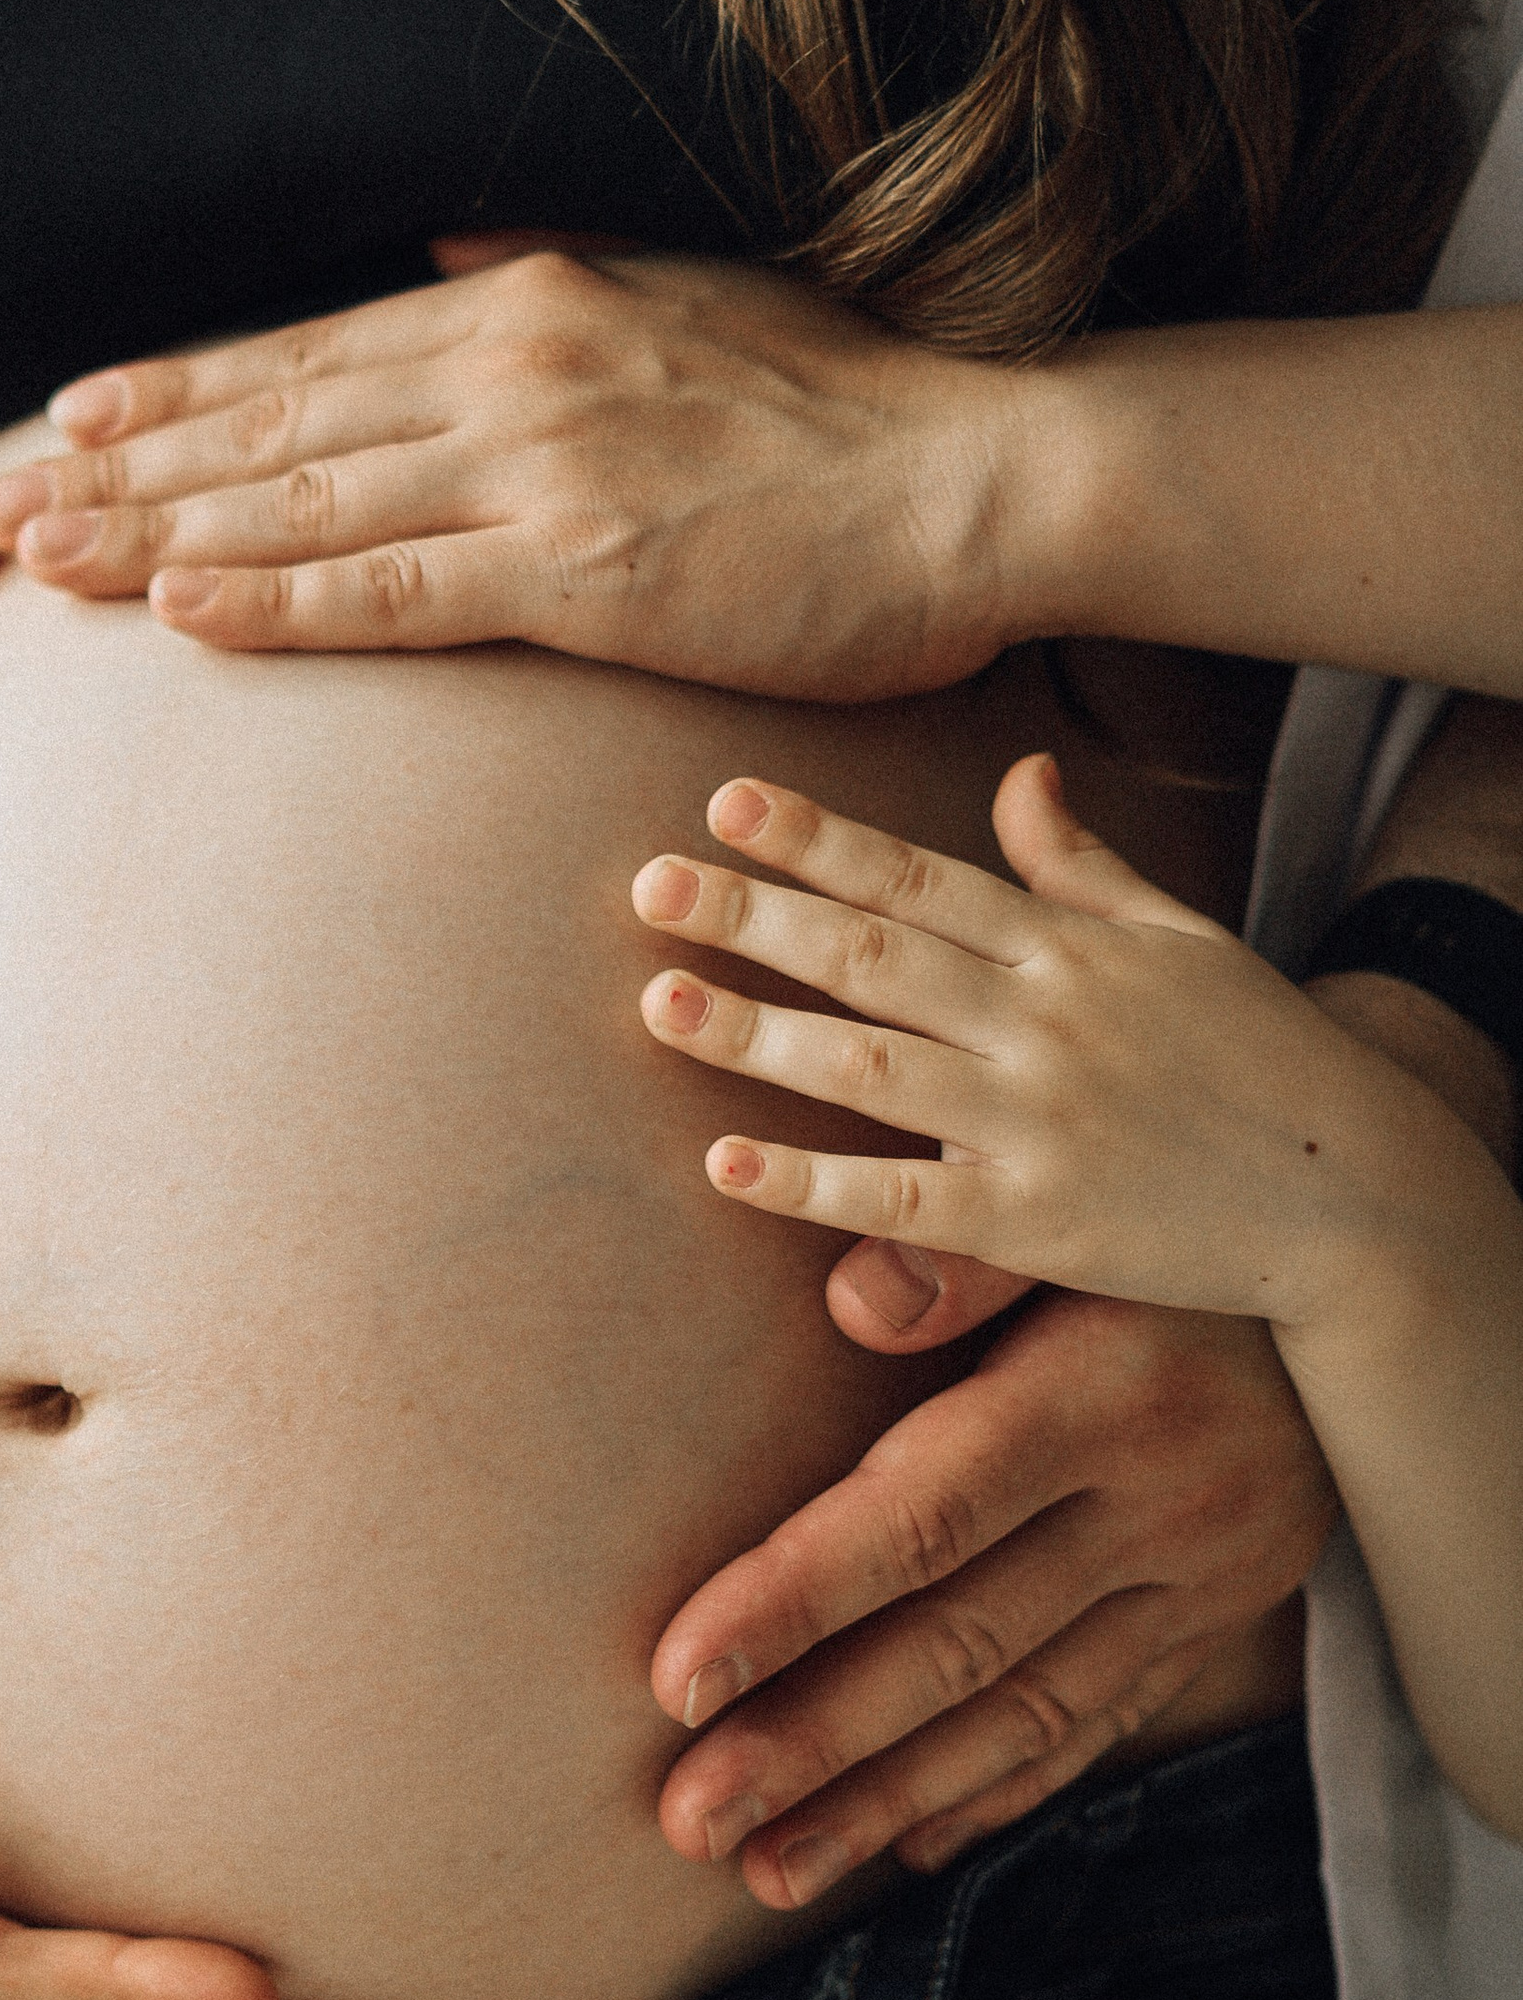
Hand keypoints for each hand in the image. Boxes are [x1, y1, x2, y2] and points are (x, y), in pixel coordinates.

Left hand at [0, 239, 1026, 696]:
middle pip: (275, 421)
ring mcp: (542, 468)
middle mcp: (511, 364)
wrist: (980, 476)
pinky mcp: (585, 574)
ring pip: (305, 501)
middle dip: (125, 464)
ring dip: (158, 532)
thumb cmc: (844, 408)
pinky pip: (396, 592)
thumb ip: (552, 270)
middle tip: (0, 504)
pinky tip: (180, 610)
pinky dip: (279, 599)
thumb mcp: (686, 296)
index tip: (69, 416)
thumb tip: (448, 245)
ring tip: (41, 559)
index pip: (311, 350)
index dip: (179, 388)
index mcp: (529, 301)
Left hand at [632, 756, 1446, 1322]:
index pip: (918, 879)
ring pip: (870, 1070)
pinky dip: (812, 1184)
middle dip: (755, 918)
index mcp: (1067, 947)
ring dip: (757, 1036)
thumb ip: (1081, 862)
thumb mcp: (1179, 937)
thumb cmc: (1255, 1054)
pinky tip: (727, 1165)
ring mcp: (1035, 1124)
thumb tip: (1020, 775)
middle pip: (873, 958)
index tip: (723, 805)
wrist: (1350, 1191)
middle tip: (649, 887)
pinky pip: (902, 1201)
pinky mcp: (1033, 1224)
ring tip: (658, 1005)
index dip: (818, 841)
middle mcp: (1043, 1022)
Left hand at [647, 1283, 1333, 1905]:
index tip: (676, 1680)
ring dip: (888, 1801)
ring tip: (764, 1866)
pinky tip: (907, 1843)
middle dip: (813, 1743)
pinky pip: (1100, 1723)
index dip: (795, 1602)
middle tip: (688, 1817)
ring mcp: (1195, 1578)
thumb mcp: (1073, 1214)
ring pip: (1026, 1713)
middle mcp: (1153, 1507)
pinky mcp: (1218, 1618)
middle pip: (961, 1646)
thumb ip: (961, 1257)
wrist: (1360, 1277)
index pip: (924, 1520)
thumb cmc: (1166, 1228)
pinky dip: (1002, 1789)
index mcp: (1097, 1398)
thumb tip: (849, 1306)